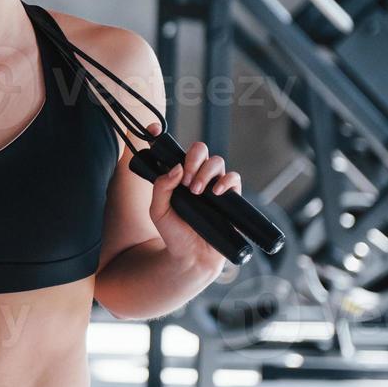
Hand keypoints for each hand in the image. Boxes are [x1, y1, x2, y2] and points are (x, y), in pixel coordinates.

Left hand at [144, 121, 241, 275]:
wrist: (191, 257)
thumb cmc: (174, 234)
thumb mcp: (158, 211)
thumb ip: (161, 188)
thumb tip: (175, 168)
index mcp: (176, 177)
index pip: (170, 151)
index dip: (160, 136)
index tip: (153, 129)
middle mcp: (195, 177)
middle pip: (200, 150)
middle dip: (192, 158)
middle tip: (185, 179)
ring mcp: (213, 185)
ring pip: (217, 161)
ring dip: (205, 171)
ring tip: (196, 191)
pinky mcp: (230, 197)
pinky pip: (234, 177)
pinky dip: (226, 180)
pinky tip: (217, 191)